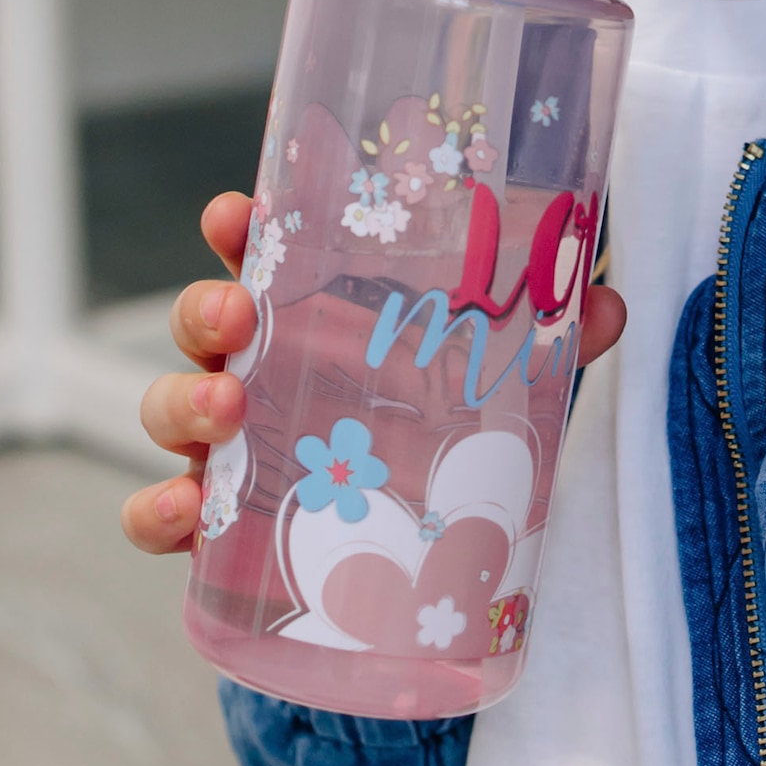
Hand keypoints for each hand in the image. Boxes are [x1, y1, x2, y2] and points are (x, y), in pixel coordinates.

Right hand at [120, 190, 628, 553]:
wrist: (400, 552)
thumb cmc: (429, 430)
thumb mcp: (491, 382)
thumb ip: (544, 340)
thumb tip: (606, 303)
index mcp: (311, 311)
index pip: (263, 251)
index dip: (241, 226)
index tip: (236, 213)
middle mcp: (257, 365)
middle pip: (207, 319)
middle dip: (208, 306)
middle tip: (238, 313)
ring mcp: (230, 442)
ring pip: (174, 403)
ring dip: (184, 396)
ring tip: (224, 406)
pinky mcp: (219, 521)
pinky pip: (165, 513)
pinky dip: (159, 511)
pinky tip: (182, 512)